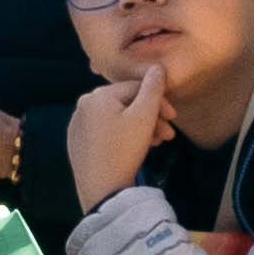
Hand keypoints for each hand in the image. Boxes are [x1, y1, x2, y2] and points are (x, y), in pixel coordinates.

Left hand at [66, 61, 173, 210]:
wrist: (100, 187)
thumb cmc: (124, 149)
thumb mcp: (144, 118)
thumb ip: (152, 90)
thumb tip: (157, 67)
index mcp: (97, 95)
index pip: (135, 89)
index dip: (159, 102)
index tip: (175, 118)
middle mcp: (83, 105)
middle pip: (126, 104)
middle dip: (152, 118)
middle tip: (170, 135)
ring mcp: (78, 123)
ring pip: (118, 119)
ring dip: (142, 128)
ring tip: (158, 143)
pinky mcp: (78, 141)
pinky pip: (106, 131)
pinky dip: (125, 136)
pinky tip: (138, 148)